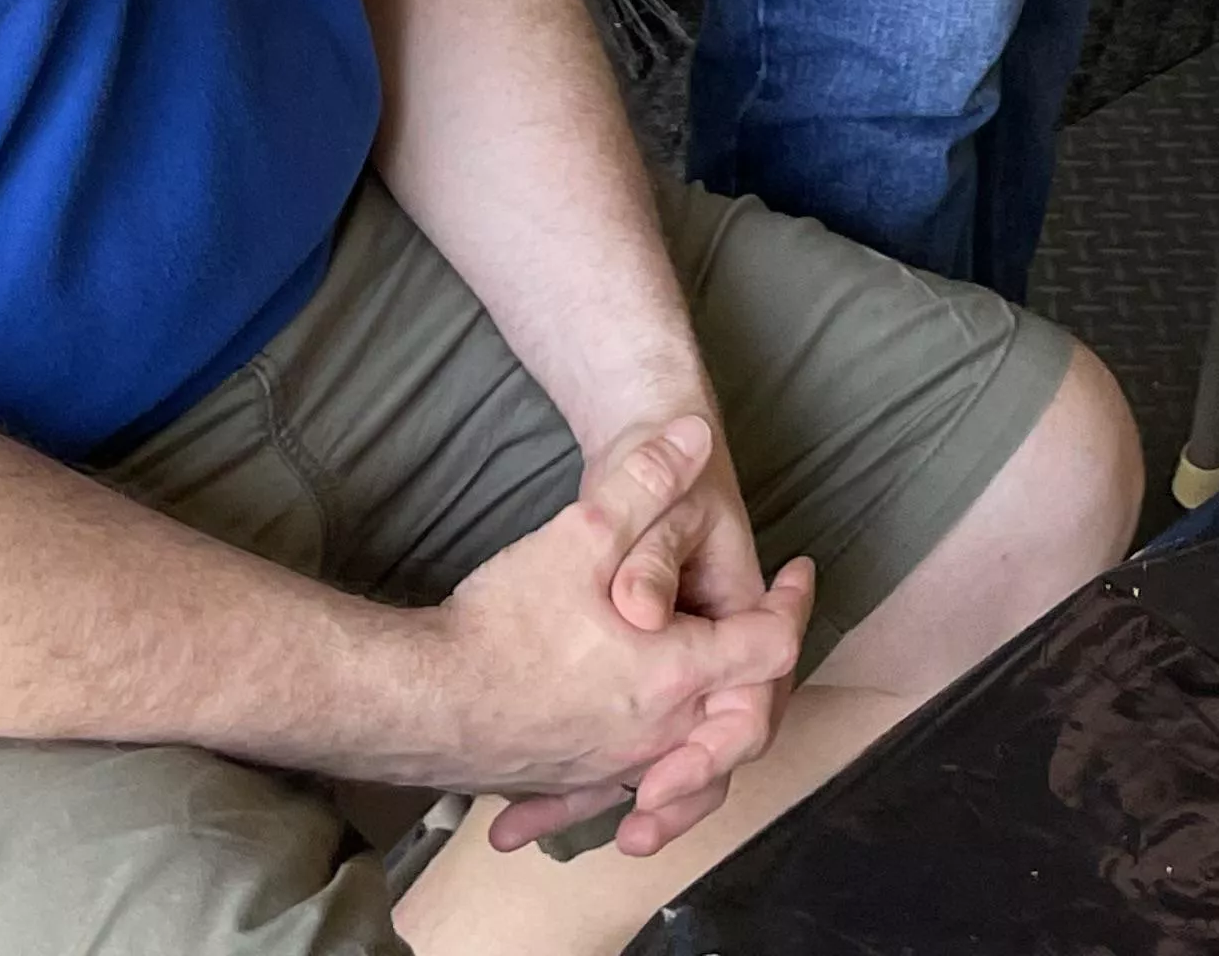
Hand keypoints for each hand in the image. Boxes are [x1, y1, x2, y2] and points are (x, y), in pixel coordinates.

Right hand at [427, 416, 811, 857]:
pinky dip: (635, 769)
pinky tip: (612, 766)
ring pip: (684, 760)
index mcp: (676, 675)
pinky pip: (619, 785)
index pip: (771, 648)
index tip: (796, 569)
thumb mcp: (583, 532)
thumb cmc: (506, 624)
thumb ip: (645, 479)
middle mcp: (656, 734)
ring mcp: (611, 766)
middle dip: (758, 670)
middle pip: (739, 714)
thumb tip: (694, 433)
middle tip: (760, 624)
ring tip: (710, 692)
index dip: (794, 604)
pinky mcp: (567, 781)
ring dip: (707, 726)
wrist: (422, 702)